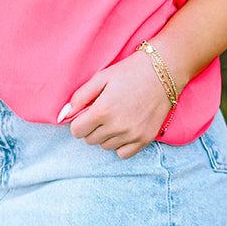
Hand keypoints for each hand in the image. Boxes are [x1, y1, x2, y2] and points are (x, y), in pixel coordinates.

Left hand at [57, 51, 173, 157]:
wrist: (164, 72)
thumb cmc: (130, 72)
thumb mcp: (101, 78)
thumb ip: (79, 98)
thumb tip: (62, 116)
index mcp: (102, 111)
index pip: (76, 131)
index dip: (78, 121)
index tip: (87, 113)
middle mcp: (116, 126)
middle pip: (90, 140)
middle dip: (92, 127)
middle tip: (103, 112)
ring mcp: (131, 135)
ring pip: (105, 146)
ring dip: (106, 135)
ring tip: (116, 118)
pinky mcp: (145, 139)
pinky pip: (123, 153)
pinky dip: (120, 144)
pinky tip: (125, 129)